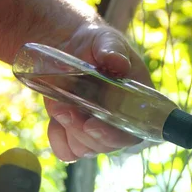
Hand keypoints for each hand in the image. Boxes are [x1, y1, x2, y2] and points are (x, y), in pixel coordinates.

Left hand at [43, 23, 152, 161]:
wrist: (68, 45)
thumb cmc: (94, 42)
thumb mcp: (105, 40)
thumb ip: (112, 50)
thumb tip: (119, 63)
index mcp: (136, 102)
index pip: (133, 132)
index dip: (115, 135)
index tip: (92, 124)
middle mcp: (120, 121)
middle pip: (108, 145)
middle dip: (83, 132)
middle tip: (64, 109)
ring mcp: (97, 129)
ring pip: (86, 150)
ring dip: (68, 132)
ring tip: (57, 106)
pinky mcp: (76, 133)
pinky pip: (67, 151)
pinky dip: (57, 138)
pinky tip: (55, 120)